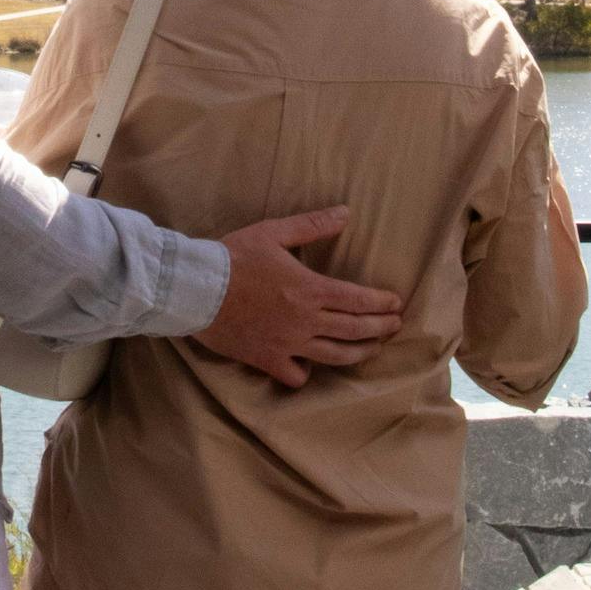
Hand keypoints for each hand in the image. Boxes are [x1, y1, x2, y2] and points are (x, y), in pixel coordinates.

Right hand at [194, 207, 402, 387]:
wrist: (194, 288)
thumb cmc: (233, 257)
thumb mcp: (273, 232)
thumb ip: (313, 225)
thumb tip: (346, 213)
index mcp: (310, 289)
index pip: (359, 300)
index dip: (382, 303)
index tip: (396, 303)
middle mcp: (305, 321)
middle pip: (355, 330)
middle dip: (381, 328)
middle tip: (395, 325)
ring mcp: (288, 345)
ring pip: (335, 357)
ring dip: (359, 353)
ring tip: (370, 349)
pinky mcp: (267, 360)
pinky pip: (297, 376)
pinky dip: (307, 372)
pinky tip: (310, 364)